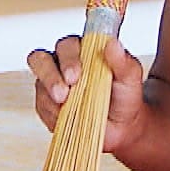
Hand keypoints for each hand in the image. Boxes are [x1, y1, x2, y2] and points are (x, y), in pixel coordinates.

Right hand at [26, 34, 147, 153]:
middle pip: (41, 59)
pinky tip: (64, 116)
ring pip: (39, 82)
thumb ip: (122, 61)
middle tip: (63, 92)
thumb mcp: (130, 78)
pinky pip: (41, 105)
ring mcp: (52, 83)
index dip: (67, 58)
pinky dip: (51, 112)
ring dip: (49, 95)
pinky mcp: (46, 104)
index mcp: (83, 50)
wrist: (121, 126)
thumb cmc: (124, 96)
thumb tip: (112, 44)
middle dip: (50, 75)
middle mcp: (63, 63)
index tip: (76, 74)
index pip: (66, 45)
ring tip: (63, 105)